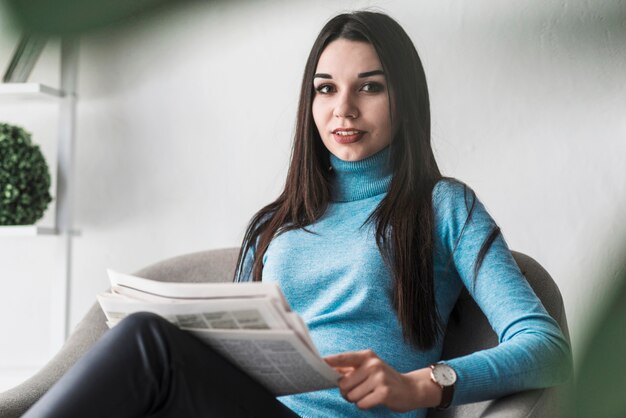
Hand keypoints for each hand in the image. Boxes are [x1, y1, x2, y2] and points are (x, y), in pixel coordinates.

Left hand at [324, 350, 441, 411]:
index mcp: (366, 356)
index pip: (342, 358)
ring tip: (368, 394)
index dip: (328, 362)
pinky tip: (374, 399)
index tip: (316, 363)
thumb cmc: (383, 380)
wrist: (410, 389)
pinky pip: (361, 403)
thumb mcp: (369, 369)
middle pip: (343, 383)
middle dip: (346, 392)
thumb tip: (328, 372)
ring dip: (356, 399)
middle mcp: (372, 364)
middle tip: (359, 390)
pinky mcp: (384, 392)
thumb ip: (350, 369)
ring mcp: (379, 377)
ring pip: (351, 395)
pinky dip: (364, 405)